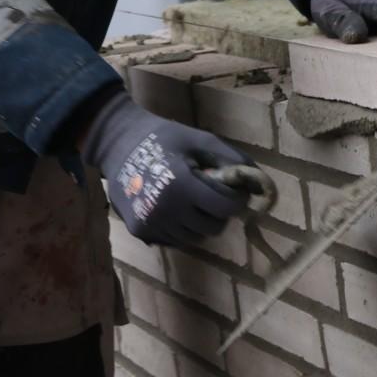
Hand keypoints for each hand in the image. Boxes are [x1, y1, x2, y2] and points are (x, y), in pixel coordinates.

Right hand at [81, 92, 251, 247]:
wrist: (116, 142)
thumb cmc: (162, 137)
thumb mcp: (199, 139)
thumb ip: (231, 159)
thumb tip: (260, 182)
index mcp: (182, 185)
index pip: (226, 208)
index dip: (235, 199)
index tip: (231, 189)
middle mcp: (166, 211)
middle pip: (213, 227)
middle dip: (218, 211)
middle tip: (210, 193)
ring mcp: (152, 225)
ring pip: (195, 238)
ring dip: (200, 222)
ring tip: (190, 199)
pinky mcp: (142, 234)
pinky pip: (176, 241)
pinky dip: (181, 228)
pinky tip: (173, 207)